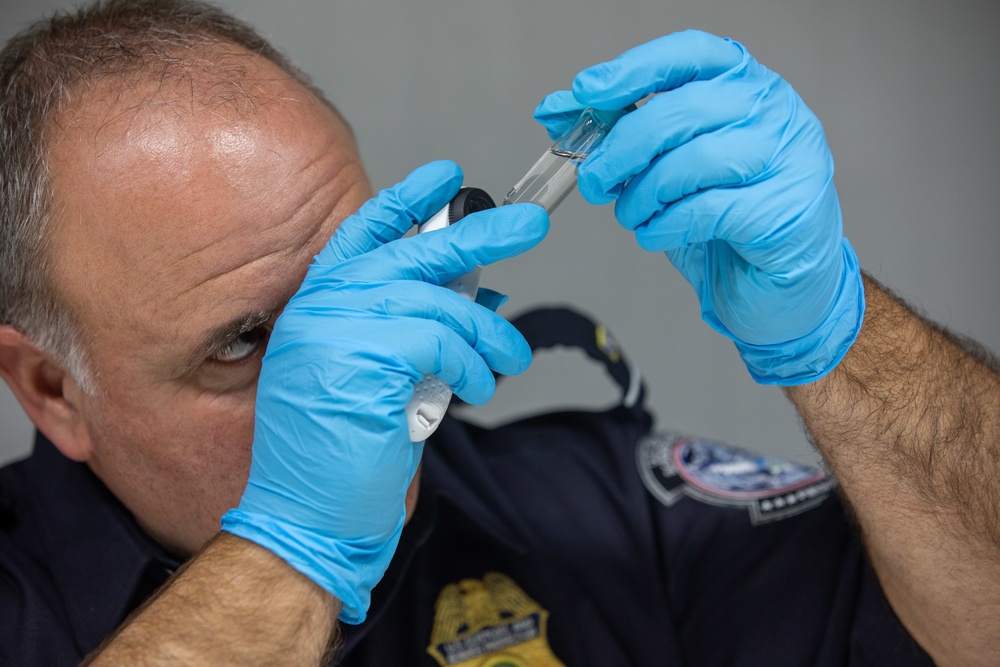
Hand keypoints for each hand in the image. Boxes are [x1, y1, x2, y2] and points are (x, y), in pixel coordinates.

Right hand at [221, 161, 548, 622]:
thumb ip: (415, 332)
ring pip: (439, 303)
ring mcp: (336, 329)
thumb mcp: (378, 378)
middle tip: (530, 223)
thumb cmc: (341, 456)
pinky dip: (473, 363)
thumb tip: (479, 298)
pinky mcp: (363, 356)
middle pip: (412, 254)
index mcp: (317, 309)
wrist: (305, 519)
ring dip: (488, 333)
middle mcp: (321, 309)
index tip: (446, 177)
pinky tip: (477, 385)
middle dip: (480, 234)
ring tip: (508, 358)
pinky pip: (442, 341)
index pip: (361, 236)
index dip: (406, 202)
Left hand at [535, 30, 863, 383]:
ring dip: (643, 193)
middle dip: (621, 148)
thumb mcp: (666, 166)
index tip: (587, 91)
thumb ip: (621, 132)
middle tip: (594, 180)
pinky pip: (706, 209)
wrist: (778, 287)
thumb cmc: (726, 218)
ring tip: (632, 215)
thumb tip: (558, 110)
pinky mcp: (784, 211)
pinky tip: (656, 233)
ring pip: (693, 160)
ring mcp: (788, 160)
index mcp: (745, 86)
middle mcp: (774, 113)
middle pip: (681, 110)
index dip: (634, 68)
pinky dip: (665, 225)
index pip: (690, 53)